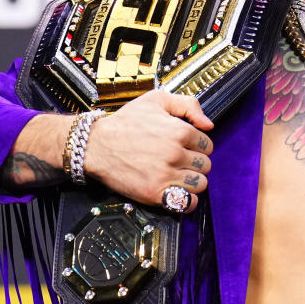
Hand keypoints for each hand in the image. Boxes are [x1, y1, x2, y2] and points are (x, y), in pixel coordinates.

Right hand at [84, 90, 214, 211]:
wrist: (96, 145)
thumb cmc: (125, 122)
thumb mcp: (156, 100)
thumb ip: (188, 105)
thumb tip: (208, 124)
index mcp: (180, 131)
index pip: (207, 145)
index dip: (198, 146)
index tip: (188, 148)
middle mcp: (175, 154)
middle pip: (205, 165)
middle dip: (196, 163)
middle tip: (182, 161)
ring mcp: (165, 175)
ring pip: (200, 184)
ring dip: (192, 181)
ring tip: (179, 176)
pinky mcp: (154, 193)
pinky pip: (186, 203)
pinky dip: (187, 201)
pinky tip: (179, 192)